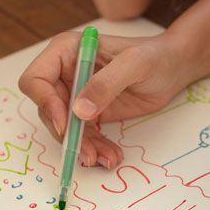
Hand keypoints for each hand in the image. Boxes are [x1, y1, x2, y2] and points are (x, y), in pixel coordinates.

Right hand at [18, 31, 192, 167]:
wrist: (173, 67)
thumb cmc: (155, 55)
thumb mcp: (134, 64)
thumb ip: (106, 83)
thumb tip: (79, 111)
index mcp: (66, 51)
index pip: (36, 79)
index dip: (46, 104)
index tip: (66, 124)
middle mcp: (65, 72)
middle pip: (48, 110)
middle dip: (67, 134)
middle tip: (88, 153)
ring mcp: (76, 93)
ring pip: (65, 128)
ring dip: (82, 146)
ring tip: (106, 157)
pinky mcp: (90, 112)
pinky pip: (82, 135)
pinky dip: (94, 148)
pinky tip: (110, 155)